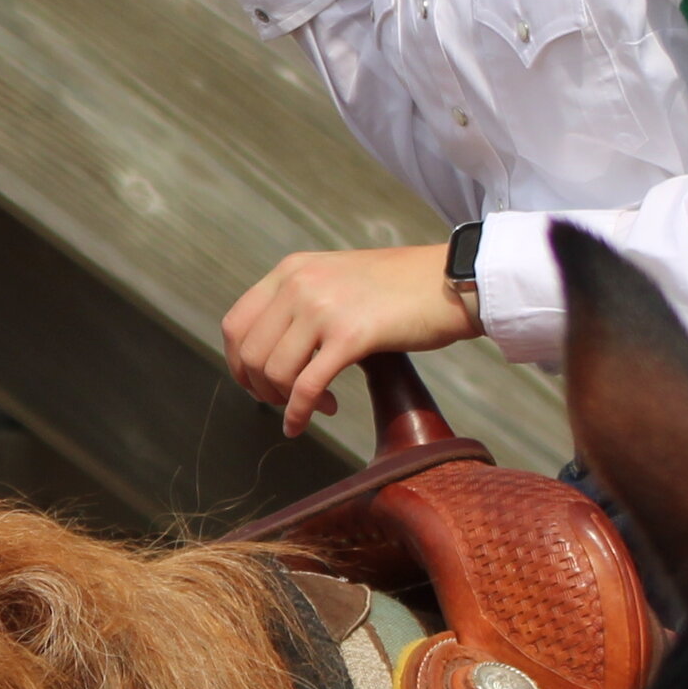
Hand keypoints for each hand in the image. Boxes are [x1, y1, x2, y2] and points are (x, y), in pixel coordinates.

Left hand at [220, 243, 481, 439]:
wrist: (451, 281)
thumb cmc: (399, 289)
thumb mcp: (336, 279)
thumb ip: (300, 302)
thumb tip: (271, 351)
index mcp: (290, 270)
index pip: (236, 324)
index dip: (238, 364)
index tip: (256, 385)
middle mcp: (299, 284)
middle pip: (251, 353)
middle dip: (262, 388)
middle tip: (286, 402)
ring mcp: (323, 308)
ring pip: (275, 372)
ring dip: (286, 401)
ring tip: (317, 405)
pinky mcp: (351, 336)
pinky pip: (307, 387)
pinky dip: (300, 413)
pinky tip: (313, 418)